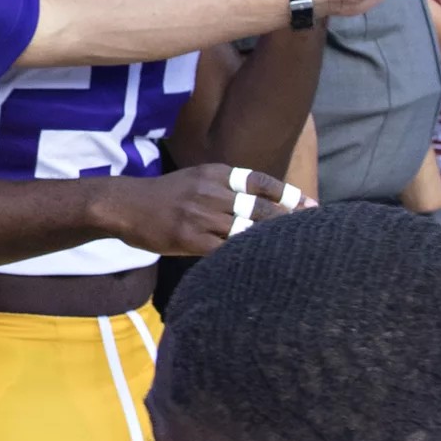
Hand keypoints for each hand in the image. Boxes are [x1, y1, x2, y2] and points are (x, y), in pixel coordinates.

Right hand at [85, 164, 310, 255]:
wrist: (126, 205)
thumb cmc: (165, 196)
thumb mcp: (196, 180)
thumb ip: (225, 188)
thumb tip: (262, 203)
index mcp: (214, 173)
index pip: (260, 182)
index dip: (289, 195)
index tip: (312, 206)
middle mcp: (211, 191)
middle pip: (261, 209)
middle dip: (290, 222)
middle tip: (315, 233)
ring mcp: (201, 215)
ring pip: (248, 231)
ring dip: (273, 243)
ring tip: (296, 253)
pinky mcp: (191, 238)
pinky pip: (226, 250)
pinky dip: (247, 258)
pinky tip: (263, 267)